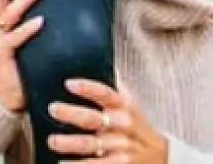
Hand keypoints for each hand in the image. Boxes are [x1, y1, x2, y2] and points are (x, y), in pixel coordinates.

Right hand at [0, 0, 44, 112]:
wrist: (6, 97)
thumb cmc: (19, 68)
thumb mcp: (22, 43)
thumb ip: (28, 27)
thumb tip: (51, 12)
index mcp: (0, 24)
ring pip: (6, 13)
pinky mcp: (3, 55)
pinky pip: (14, 38)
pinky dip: (27, 28)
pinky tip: (40, 21)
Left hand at [48, 79, 167, 163]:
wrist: (160, 155)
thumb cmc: (137, 124)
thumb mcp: (130, 102)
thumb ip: (114, 85)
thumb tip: (101, 58)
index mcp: (123, 105)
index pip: (104, 93)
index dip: (86, 88)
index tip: (68, 83)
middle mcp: (122, 125)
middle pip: (93, 119)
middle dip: (71, 114)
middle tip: (52, 109)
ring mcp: (120, 147)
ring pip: (91, 144)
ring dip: (69, 143)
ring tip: (52, 140)